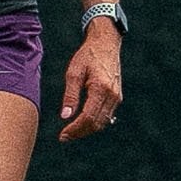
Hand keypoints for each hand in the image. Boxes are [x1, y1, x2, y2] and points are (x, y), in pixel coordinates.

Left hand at [57, 23, 122, 141]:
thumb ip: (70, 95)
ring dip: (87, 129)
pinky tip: (83, 123)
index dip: (75, 129)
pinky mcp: (117, 96)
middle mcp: (112, 95)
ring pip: (103, 122)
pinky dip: (95, 122)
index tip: (63, 135)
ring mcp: (117, 97)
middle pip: (96, 123)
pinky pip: (107, 115)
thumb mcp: (74, 72)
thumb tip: (65, 116)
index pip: (88, 117)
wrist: (106, 44)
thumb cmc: (87, 56)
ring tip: (72, 131)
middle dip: (80, 132)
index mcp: (101, 88)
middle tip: (64, 136)